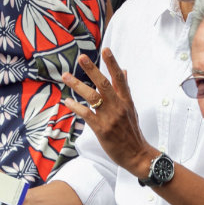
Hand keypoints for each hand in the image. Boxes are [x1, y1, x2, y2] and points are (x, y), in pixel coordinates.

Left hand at [61, 48, 154, 178]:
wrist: (137, 154)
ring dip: (78, 85)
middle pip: (105, 84)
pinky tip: (67, 101)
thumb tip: (124, 71)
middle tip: (82, 58)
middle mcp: (118, 106)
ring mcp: (110, 118)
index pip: (119, 78)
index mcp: (126, 101)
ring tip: (66, 76)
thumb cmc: (132, 132)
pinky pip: (87, 114)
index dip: (112, 63)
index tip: (106, 50)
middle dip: (93, 70)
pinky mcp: (102, 129)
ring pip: (93, 97)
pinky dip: (76, 107)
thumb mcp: (131, 108)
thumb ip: (124, 90)